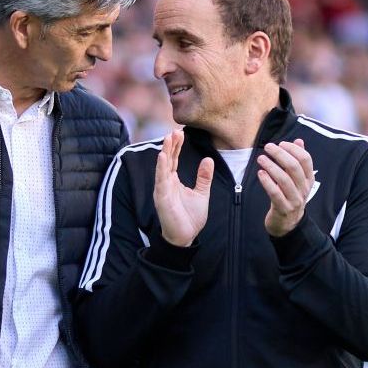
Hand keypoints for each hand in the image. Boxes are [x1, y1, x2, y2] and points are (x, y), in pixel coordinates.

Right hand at [153, 130, 213, 246]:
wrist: (185, 237)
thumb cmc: (190, 217)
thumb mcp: (201, 193)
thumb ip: (203, 177)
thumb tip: (208, 159)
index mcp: (174, 181)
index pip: (174, 160)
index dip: (177, 146)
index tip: (180, 133)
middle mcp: (166, 183)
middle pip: (167, 160)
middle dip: (170, 145)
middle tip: (174, 130)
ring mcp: (162, 189)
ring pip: (162, 167)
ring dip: (165, 152)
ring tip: (168, 138)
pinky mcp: (161, 197)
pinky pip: (160, 180)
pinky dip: (161, 167)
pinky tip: (162, 156)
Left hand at [257, 139, 313, 236]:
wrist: (288, 224)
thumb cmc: (290, 196)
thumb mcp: (296, 179)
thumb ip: (297, 160)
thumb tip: (299, 140)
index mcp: (308, 179)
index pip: (305, 159)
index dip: (293, 149)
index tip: (280, 144)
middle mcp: (303, 188)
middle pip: (294, 167)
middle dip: (280, 154)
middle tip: (268, 147)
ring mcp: (295, 199)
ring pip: (284, 179)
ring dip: (271, 166)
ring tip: (261, 158)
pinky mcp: (283, 208)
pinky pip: (275, 193)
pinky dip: (267, 182)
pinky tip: (260, 173)